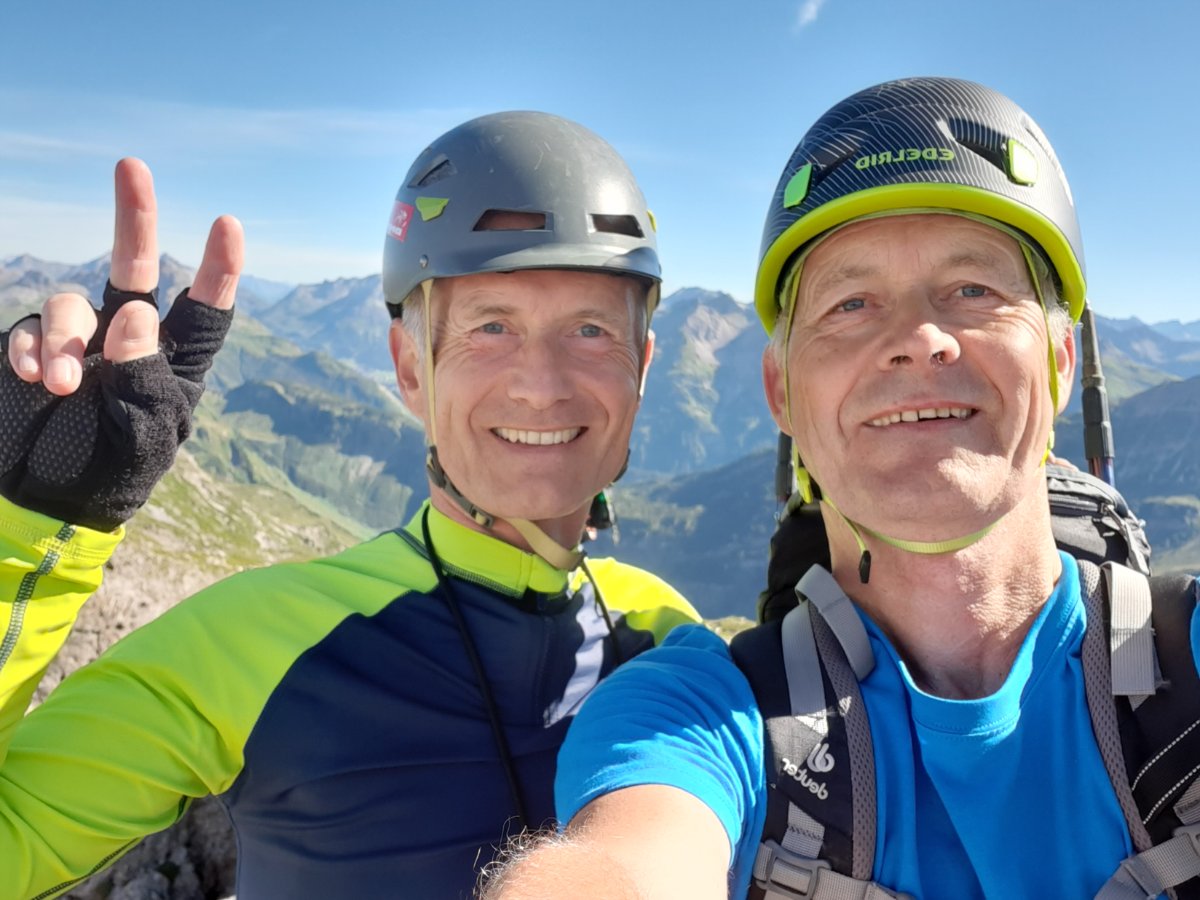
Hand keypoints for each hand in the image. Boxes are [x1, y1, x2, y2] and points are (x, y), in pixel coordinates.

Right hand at [0, 158, 243, 529]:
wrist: (43, 504)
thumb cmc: (110, 476)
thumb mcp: (142, 437)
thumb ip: (142, 377)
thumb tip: (136, 311)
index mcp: (176, 365)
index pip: (206, 311)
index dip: (218, 269)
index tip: (226, 223)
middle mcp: (131, 342)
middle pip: (137, 269)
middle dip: (134, 218)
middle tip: (131, 164)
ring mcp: (81, 343)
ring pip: (73, 303)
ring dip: (64, 339)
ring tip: (59, 386)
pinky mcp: (33, 348)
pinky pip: (29, 324)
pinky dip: (26, 347)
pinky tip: (29, 380)